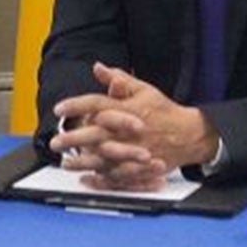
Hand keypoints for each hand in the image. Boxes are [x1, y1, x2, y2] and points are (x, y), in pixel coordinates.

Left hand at [48, 62, 214, 187]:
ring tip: (66, 162)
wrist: (190, 135)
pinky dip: (102, 179)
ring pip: (105, 159)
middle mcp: (129, 132)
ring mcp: (134, 152)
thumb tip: (99, 68)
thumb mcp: (144, 90)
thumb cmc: (164, 111)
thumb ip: (119, 79)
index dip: (77, 106)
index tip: (59, 109)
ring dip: (83, 162)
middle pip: (97, 134)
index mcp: (128, 110)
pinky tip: (87, 178)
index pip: (98, 105)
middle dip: (74, 138)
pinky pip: (118, 176)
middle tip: (56, 141)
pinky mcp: (140, 168)